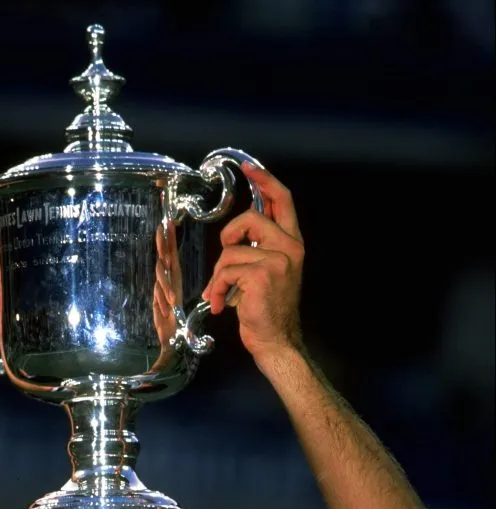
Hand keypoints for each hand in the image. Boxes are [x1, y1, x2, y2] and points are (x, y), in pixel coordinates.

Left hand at [201, 163, 304, 359]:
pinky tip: (221, 304)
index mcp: (292, 243)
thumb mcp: (268, 271)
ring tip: (223, 294)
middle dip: (229, 235)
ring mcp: (278, 261)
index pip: (283, 200)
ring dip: (219, 275)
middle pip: (251, 217)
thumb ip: (258, 247)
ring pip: (231, 250)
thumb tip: (236, 232)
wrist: (276, 340)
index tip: (249, 168)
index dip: (266, 181)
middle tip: (226, 259)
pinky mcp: (262, 275)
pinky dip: (216, 289)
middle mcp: (290, 248)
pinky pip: (225, 271)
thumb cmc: (266, 309)